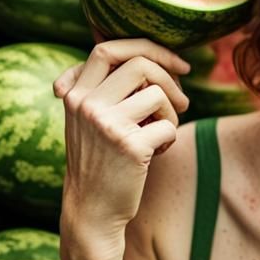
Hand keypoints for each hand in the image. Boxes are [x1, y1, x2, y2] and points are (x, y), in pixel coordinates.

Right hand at [53, 37, 189, 251]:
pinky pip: (169, 126)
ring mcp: (106, 124)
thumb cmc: (100, 161)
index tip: (176, 64)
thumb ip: (106, 88)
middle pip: (140, 65)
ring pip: (158, 94)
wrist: (91, 210)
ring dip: (172, 113)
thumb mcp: (90, 120)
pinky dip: (171, 138)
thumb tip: (150, 55)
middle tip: (183, 100)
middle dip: (171, 78)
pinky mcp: (129, 146)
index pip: (107, 48)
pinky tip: (159, 152)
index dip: (146, 48)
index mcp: (76, 93)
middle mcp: (87, 104)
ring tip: (162, 133)